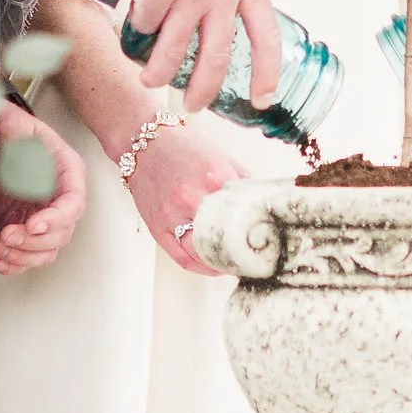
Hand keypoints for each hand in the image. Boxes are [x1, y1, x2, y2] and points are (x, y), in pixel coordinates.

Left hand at [0, 106, 86, 274]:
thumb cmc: (14, 133)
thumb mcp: (11, 122)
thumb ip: (3, 116)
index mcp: (68, 174)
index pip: (73, 204)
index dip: (56, 218)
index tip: (32, 223)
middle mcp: (60, 201)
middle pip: (61, 234)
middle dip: (32, 240)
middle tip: (5, 233)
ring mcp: (44, 219)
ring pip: (46, 251)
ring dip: (22, 255)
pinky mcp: (26, 232)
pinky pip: (29, 259)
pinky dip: (14, 265)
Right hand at [123, 116, 249, 276]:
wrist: (144, 145)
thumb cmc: (182, 149)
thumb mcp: (220, 156)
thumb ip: (241, 180)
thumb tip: (260, 203)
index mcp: (214, 176)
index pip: (244, 213)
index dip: (257, 230)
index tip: (266, 240)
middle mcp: (192, 197)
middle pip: (225, 237)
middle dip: (242, 250)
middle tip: (256, 258)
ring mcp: (173, 215)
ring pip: (203, 253)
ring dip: (222, 263)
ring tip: (236, 265)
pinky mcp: (158, 228)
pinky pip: (182, 259)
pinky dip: (201, 267)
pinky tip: (213, 267)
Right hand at [127, 0, 281, 112]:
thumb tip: (217, 39)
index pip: (265, 35)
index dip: (266, 72)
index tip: (262, 99)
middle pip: (216, 59)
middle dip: (203, 91)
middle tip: (192, 105)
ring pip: (174, 55)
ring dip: (158, 74)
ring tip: (149, 78)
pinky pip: (145, 29)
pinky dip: (137, 28)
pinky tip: (133, 12)